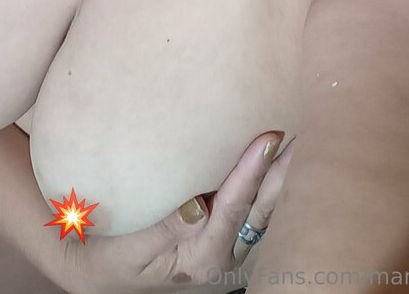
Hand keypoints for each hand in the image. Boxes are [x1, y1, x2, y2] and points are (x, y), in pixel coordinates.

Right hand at [58, 131, 293, 293]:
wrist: (100, 277)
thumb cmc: (110, 260)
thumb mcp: (129, 250)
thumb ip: (164, 229)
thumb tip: (198, 204)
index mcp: (202, 259)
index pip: (232, 208)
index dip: (251, 171)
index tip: (268, 138)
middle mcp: (224, 256)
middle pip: (262, 209)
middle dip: (285, 170)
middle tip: (307, 130)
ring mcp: (229, 247)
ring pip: (266, 210)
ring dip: (283, 174)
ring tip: (304, 138)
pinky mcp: (226, 236)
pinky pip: (256, 209)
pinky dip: (270, 183)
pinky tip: (281, 160)